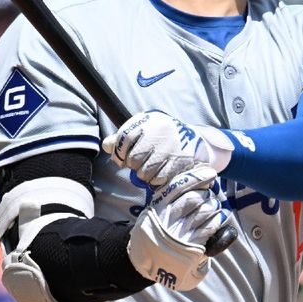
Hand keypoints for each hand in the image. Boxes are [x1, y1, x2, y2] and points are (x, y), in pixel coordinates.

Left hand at [102, 110, 234, 186]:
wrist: (196, 141)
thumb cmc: (164, 135)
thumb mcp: (144, 129)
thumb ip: (123, 137)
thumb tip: (106, 145)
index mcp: (149, 121)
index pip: (123, 138)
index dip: (118, 152)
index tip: (121, 158)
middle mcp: (160, 132)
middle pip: (133, 158)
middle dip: (132, 165)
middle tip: (139, 163)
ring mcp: (170, 149)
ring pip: (144, 172)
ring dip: (144, 174)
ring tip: (151, 168)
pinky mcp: (178, 163)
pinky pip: (157, 179)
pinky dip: (155, 180)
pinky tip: (160, 172)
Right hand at [128, 166, 235, 290]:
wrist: (147, 263)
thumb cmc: (154, 234)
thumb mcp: (153, 214)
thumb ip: (167, 200)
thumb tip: (193, 182)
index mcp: (157, 208)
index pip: (178, 186)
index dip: (196, 177)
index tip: (209, 173)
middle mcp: (167, 219)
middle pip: (193, 198)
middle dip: (206, 193)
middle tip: (210, 193)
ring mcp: (179, 234)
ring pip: (203, 211)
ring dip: (212, 205)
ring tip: (214, 205)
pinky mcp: (190, 247)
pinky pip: (208, 228)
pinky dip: (217, 220)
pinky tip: (219, 216)